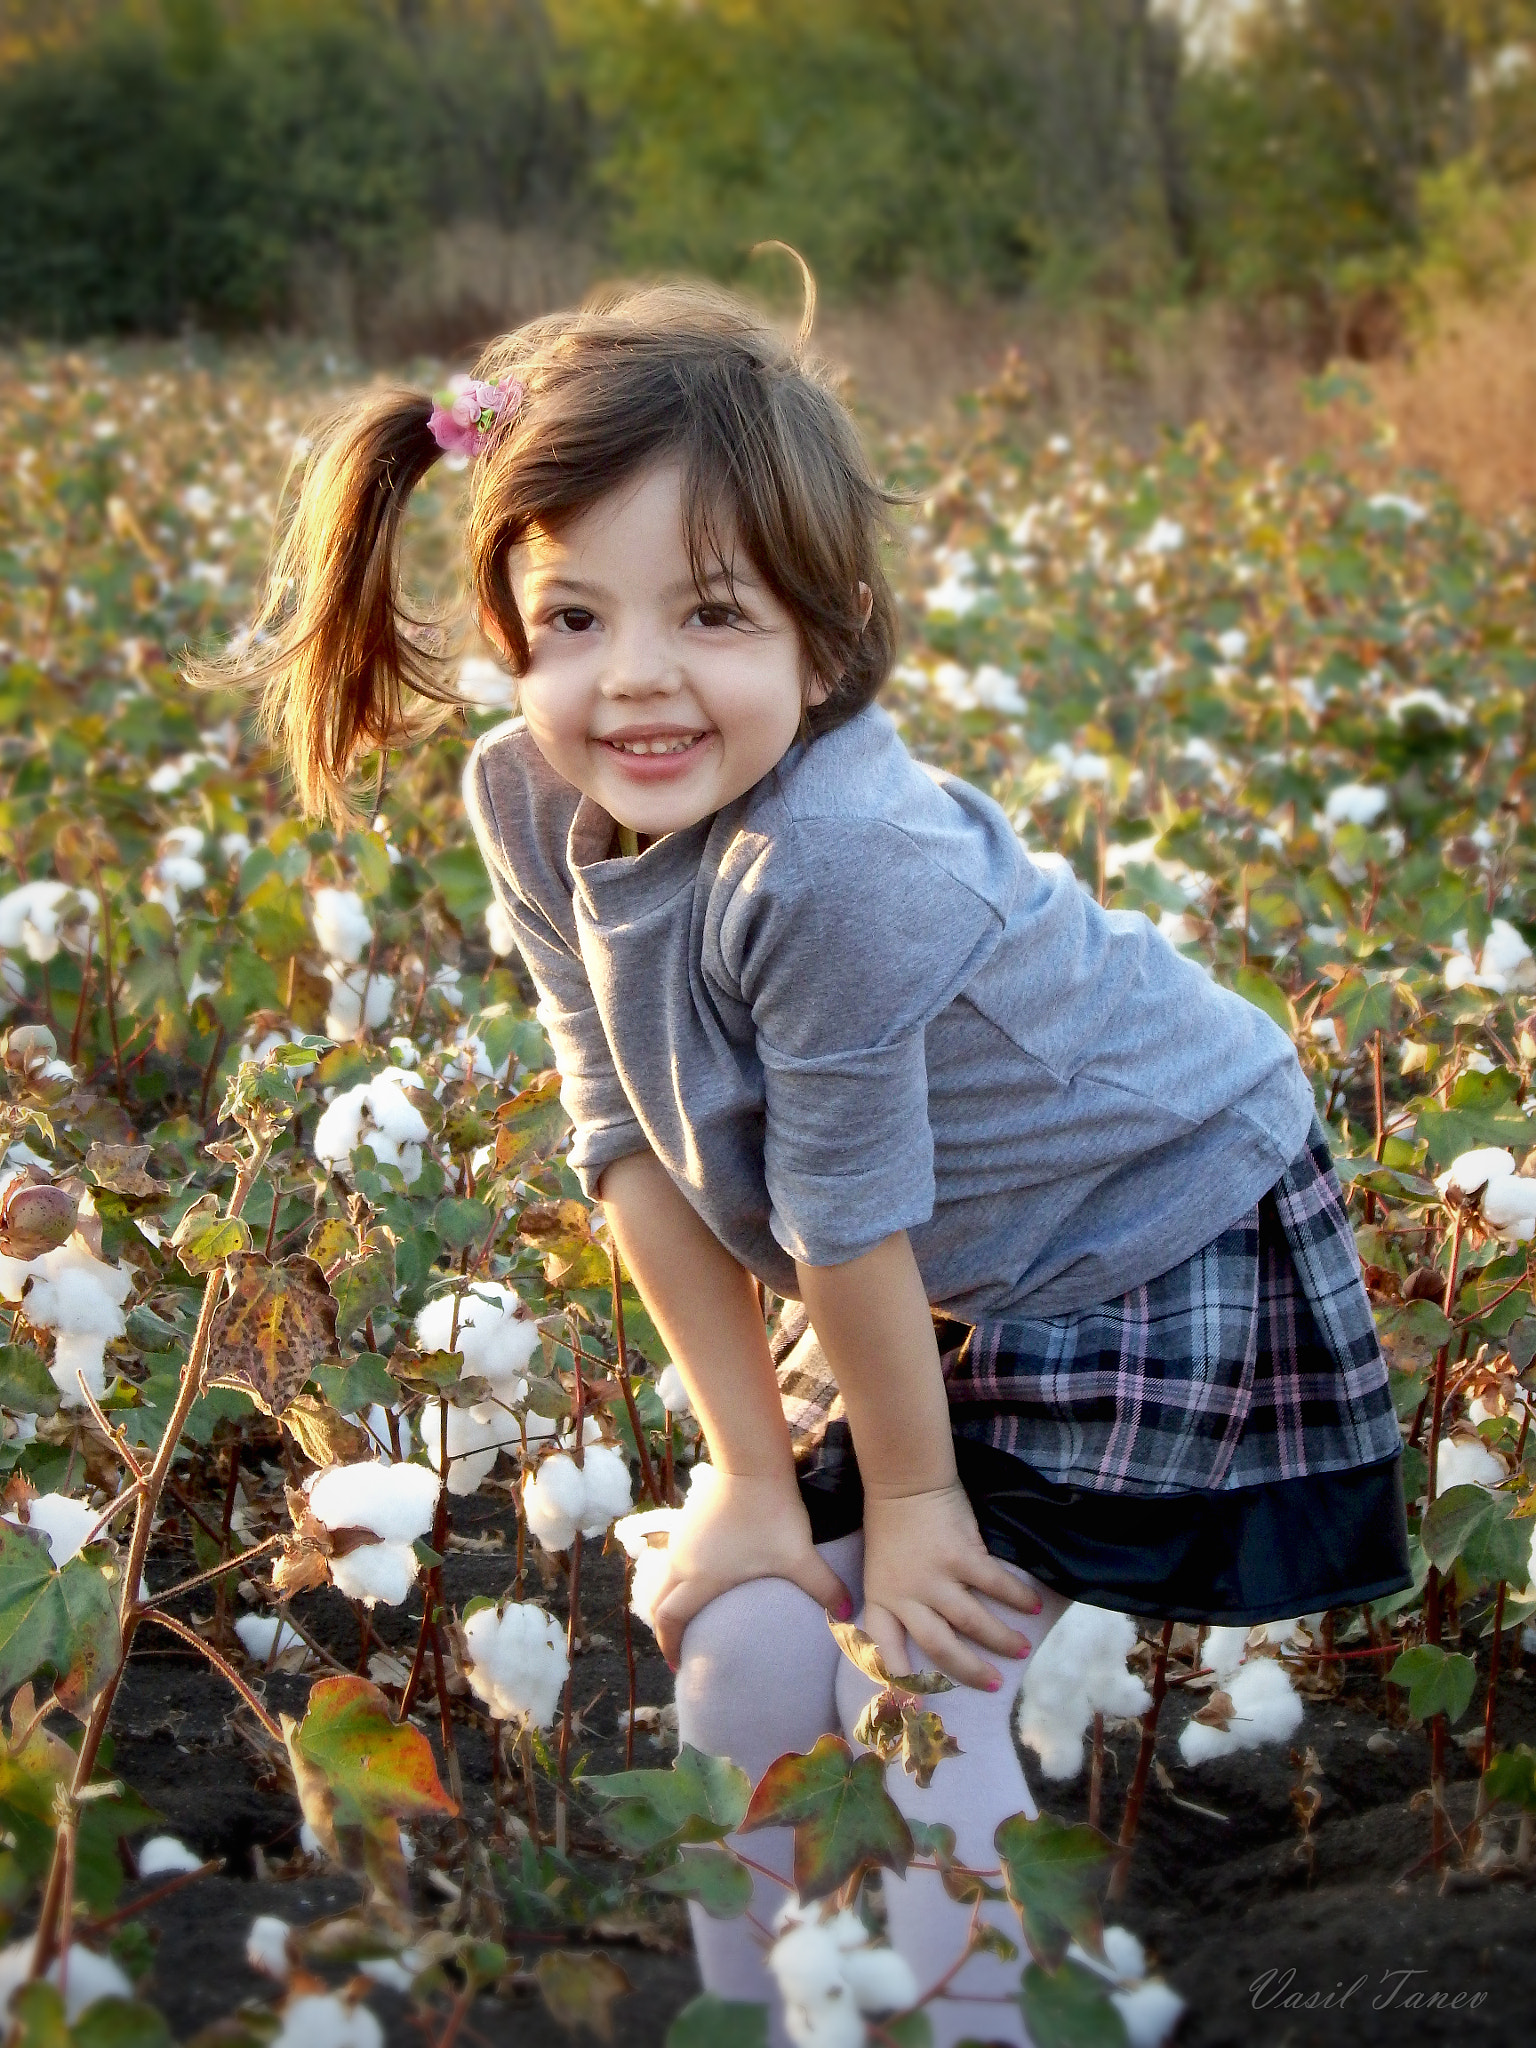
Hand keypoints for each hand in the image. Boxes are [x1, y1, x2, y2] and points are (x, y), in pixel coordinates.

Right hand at [648, 1471, 853, 1670]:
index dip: (669, 1644)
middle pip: (659, 1602)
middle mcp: (683, 1562)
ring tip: (692, 1613)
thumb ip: (823, 1587)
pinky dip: (680, 1577)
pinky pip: (675, 1558)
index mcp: (701, 1579)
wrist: (751, 1463)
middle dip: (665, 1628)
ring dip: (672, 1599)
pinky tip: (703, 1575)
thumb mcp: (798, 1556)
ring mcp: (683, 1539)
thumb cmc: (770, 1514)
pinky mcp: (689, 1520)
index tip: (678, 1663)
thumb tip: (848, 1615)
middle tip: (680, 1645)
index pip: (670, 1618)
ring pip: (666, 1578)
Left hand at [860, 1482, 1042, 1691]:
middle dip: (969, 1670)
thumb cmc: (892, 1525)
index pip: (885, 1647)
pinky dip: (1015, 1596)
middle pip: (940, 1647)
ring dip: (1000, 1639)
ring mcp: (935, 1577)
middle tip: (993, 1683)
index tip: (917, 1704)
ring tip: (1021, 1650)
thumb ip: (900, 1600)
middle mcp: (907, 1595)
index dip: (899, 1677)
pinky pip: (993, 1584)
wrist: (904, 1482)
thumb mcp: (881, 1569)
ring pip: (972, 1622)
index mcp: (882, 1599)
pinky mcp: (961, 1556)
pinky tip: (1032, 1606)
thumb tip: (930, 1632)